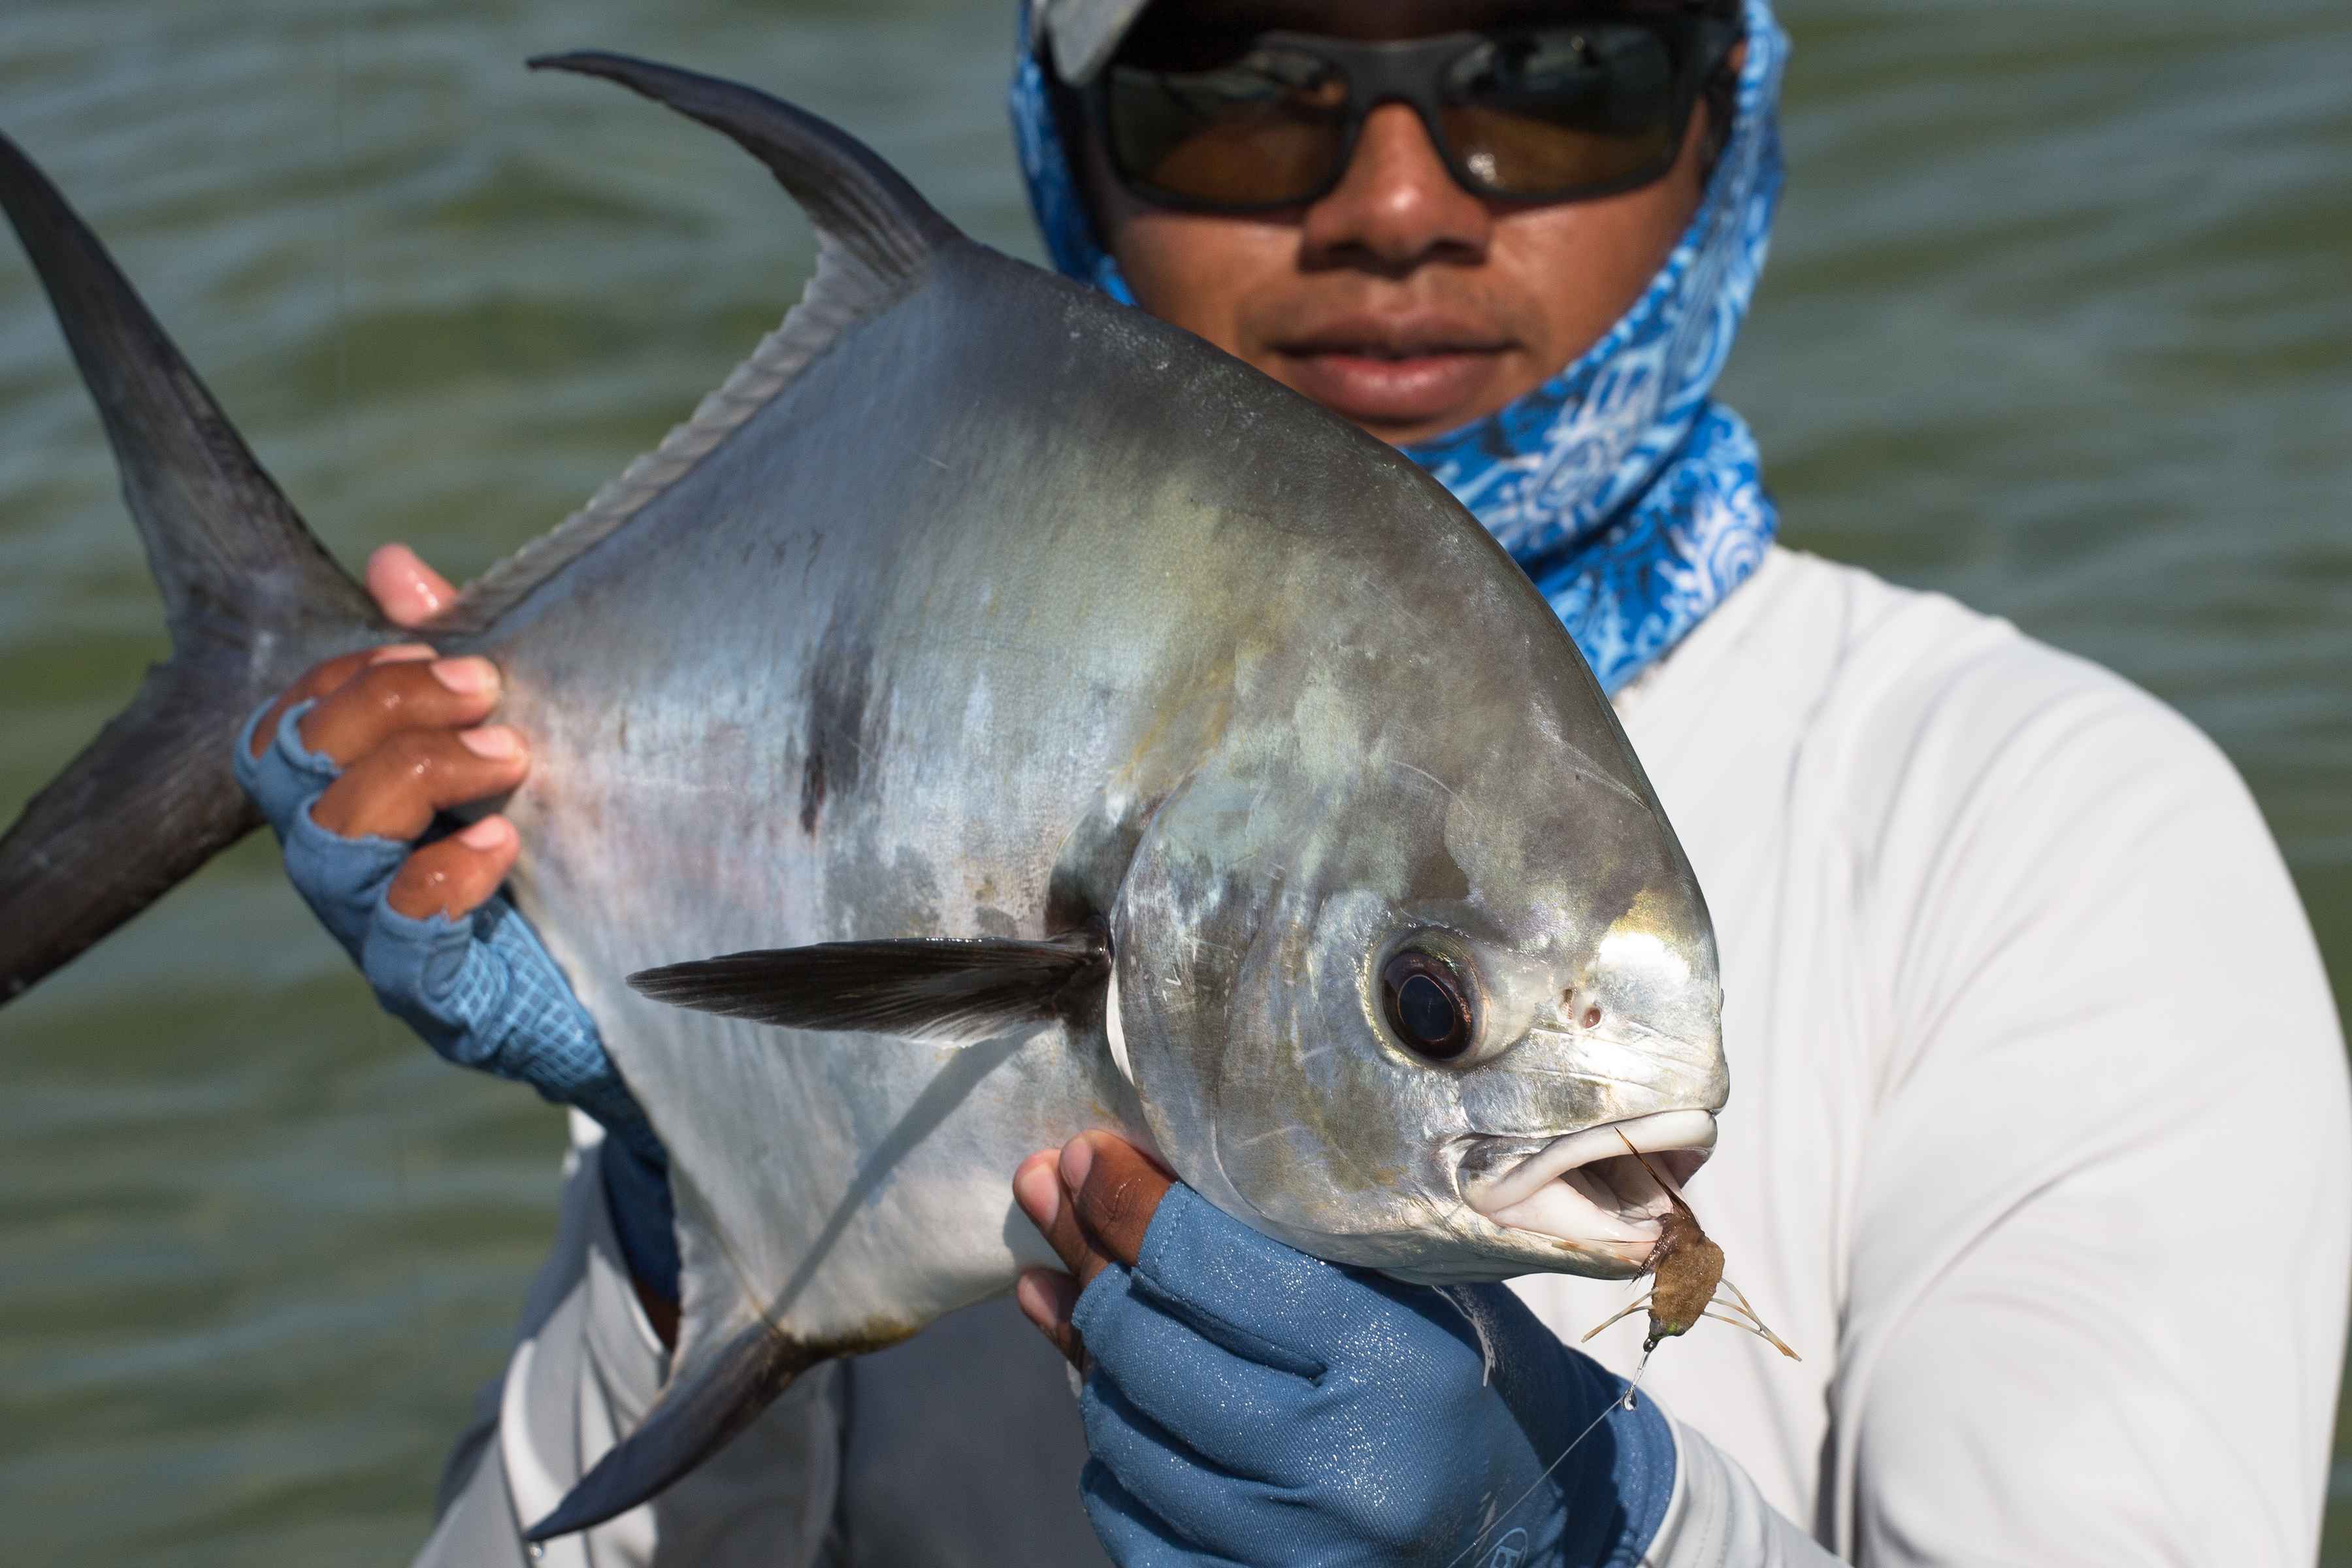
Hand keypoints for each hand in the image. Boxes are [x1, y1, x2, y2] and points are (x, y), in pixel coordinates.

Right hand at [236, 544, 678, 1326]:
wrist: (671, 988)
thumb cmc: (595, 854)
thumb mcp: (534, 744)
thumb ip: (464, 662)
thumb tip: (392, 563)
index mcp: (365, 806)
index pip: (287, 728)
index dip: (343, 675)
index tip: (438, 647)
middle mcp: (355, 872)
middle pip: (289, 771)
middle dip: (381, 707)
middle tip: (488, 694)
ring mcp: (388, 940)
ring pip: (326, 846)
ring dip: (414, 774)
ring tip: (512, 758)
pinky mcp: (446, 1002)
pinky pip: (400, 941)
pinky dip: (440, 878)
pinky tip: (502, 844)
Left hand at [1012, 1134, 1677, 1567]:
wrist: (1531, 1532)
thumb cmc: (1473, 1385)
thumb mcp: (1411, 1291)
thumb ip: (1287, 1244)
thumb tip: (1126, 1178)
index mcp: (1392, 1368)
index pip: (1211, 1267)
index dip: (1131, 1201)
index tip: (1088, 1151)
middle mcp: (1337, 1471)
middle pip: (1150, 1349)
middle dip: (1086, 1253)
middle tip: (1051, 1190)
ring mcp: (1290, 1552)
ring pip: (1124, 1431)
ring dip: (1084, 1347)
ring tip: (1063, 1281)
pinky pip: (1128, 1516)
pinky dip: (1111, 1448)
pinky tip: (1106, 1389)